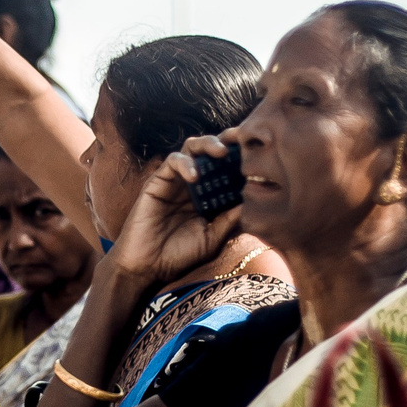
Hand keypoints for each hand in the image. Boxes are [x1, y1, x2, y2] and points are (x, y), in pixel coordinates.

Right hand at [104, 135, 244, 290]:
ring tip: (222, 151)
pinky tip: (195, 176)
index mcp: (210, 195)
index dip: (241, 157)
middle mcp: (194, 184)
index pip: (227, 168)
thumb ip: (230, 219)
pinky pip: (172, 162)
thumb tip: (254, 200)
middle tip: (242, 139)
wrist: (147, 267)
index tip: (259, 152)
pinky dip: (185, 163)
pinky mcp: (157, 181)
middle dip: (227, 141)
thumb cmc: (179, 255)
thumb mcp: (212, 238)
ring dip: (208, 144)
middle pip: (211, 151)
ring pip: (192, 148)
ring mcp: (176, 181)